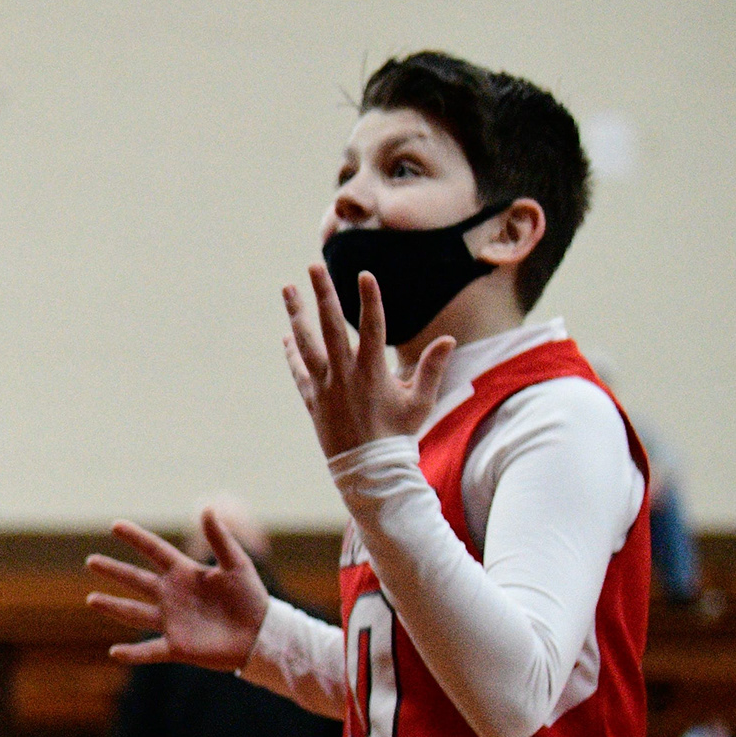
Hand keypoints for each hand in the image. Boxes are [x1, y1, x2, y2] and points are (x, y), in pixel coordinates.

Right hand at [84, 506, 270, 669]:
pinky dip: (132, 654)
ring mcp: (172, 621)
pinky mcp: (177, 646)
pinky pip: (150, 651)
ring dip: (113, 606)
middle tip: (91, 561)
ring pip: (134, 613)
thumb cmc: (251, 596)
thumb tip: (207, 508)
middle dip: (114, 570)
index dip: (136, 538)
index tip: (115, 525)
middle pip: (136, 580)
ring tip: (91, 599)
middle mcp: (172, 595)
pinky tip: (114, 652)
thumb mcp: (237, 564)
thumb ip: (220, 539)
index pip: (155, 551)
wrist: (261, 634)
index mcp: (185, 573)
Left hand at [283, 266, 449, 461]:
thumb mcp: (420, 402)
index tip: (364, 274)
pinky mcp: (312, 400)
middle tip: (314, 266)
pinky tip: (286, 335)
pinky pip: (299, 371)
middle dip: (323, 294)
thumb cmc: (397, 435)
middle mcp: (345, 375)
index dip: (369, 299)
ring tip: (287, 288)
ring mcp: (325, 386)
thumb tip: (448, 339)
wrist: (367, 471)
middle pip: (330, 326)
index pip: (372, 327)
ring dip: (296, 314)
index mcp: (372, 372)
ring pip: (306, 343)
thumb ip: (432, 369)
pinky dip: (292, 353)